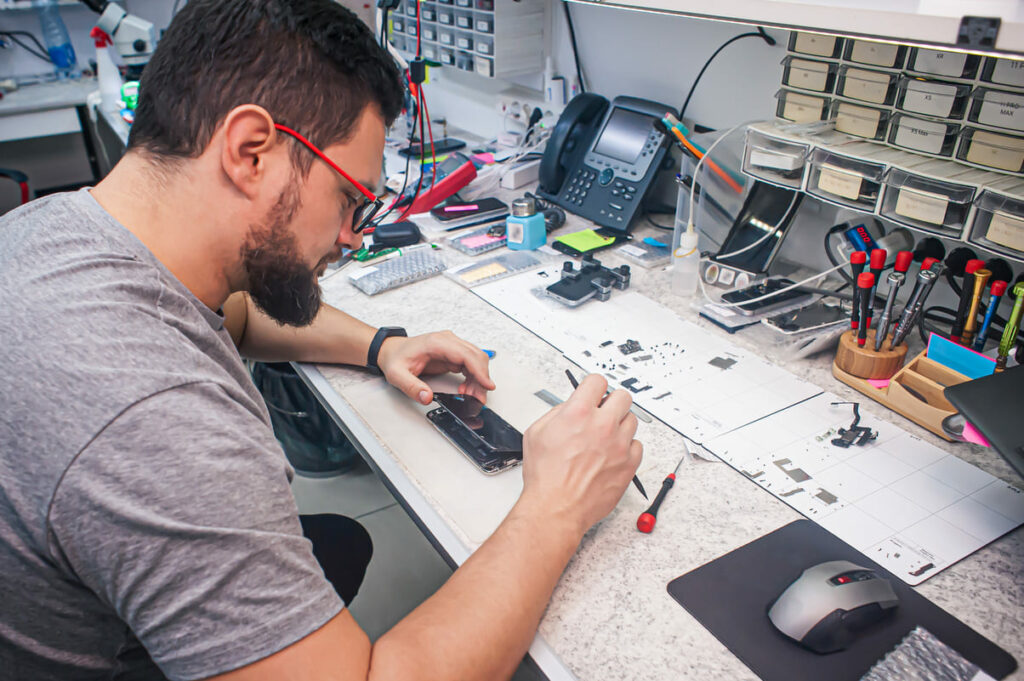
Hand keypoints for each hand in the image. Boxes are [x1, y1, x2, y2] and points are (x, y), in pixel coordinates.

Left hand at [376, 330, 495, 404]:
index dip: (479, 370)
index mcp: (436, 343)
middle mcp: (447, 341)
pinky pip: (470, 363)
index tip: (487, 385)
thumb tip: (427, 397)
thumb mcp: (397, 375)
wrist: (392, 351)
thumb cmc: (395, 358)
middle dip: (481, 378)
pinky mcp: (453, 353)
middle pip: (476, 356)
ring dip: (478, 379)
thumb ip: (411, 387)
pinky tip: (466, 388)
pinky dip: (473, 377)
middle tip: (478, 397)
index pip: (466, 354)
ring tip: (470, 395)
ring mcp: (452, 345)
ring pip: (476, 359)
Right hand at [517, 374, 641, 536]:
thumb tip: (570, 407)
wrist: (557, 507)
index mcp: (578, 413)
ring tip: (606, 437)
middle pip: (622, 396)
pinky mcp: (629, 464)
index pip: (598, 381)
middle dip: (611, 402)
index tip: (593, 392)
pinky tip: (613, 454)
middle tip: (603, 412)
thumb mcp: (536, 433)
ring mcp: (619, 444)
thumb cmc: (546, 477)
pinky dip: (627, 447)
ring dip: (620, 424)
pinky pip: (637, 445)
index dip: (593, 386)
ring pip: (632, 420)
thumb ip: (557, 413)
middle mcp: (602, 425)